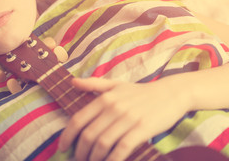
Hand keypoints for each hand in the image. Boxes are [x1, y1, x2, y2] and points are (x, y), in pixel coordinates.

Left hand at [58, 77, 189, 160]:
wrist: (171, 93)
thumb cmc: (140, 91)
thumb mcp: (115, 84)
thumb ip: (93, 84)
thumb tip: (72, 82)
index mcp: (104, 98)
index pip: (78, 119)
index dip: (67, 136)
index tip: (62, 148)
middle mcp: (113, 108)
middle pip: (88, 135)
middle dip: (79, 152)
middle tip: (77, 160)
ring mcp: (128, 119)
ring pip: (103, 143)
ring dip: (94, 158)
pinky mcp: (142, 129)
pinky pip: (122, 148)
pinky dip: (112, 159)